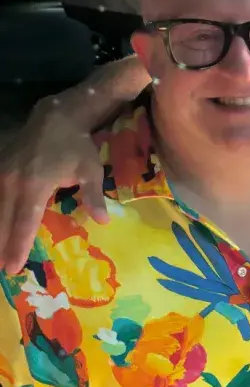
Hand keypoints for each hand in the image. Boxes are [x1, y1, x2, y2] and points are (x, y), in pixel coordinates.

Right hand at [0, 101, 106, 273]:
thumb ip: (93, 197)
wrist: (55, 118)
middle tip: (5, 268)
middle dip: (2, 246)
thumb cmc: (76, 147)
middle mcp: (12, 183)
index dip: (18, 246)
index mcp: (35, 186)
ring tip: (0, 254)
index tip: (13, 267)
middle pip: (3, 221)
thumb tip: (103, 221)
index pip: (25, 223)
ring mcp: (1, 175)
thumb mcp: (90, 171)